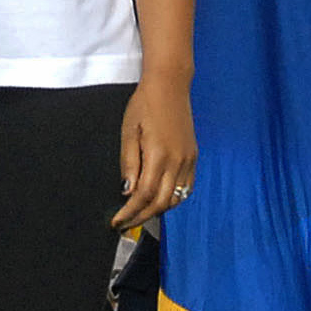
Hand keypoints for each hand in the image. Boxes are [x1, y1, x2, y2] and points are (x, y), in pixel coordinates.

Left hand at [115, 76, 196, 232]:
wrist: (169, 85)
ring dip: (157, 211)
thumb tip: (127, 192)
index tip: (117, 222)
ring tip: (139, 213)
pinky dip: (172, 199)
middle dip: (141, 217)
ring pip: (175, 199)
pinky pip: (185, 188)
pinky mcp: (193, 157)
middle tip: (125, 224)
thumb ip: (129, 164)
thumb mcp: (128, 132)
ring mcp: (188, 160)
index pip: (144, 195)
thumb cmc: (145, 104)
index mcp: (159, 154)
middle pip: (161, 203)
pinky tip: (158, 200)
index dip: (129, 212)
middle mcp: (178, 161)